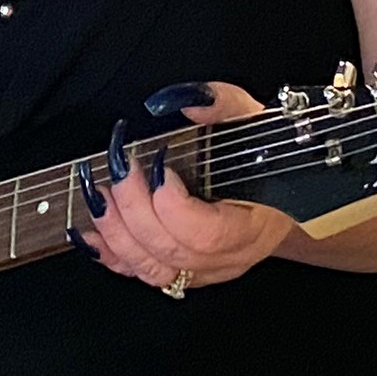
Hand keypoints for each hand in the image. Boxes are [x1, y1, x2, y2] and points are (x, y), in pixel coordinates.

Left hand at [83, 85, 292, 299]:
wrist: (286, 191)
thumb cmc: (269, 157)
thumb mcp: (253, 121)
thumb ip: (220, 106)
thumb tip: (178, 100)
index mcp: (253, 224)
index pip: (208, 234)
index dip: (174, 207)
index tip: (159, 167)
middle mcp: (228, 258)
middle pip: (172, 250)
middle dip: (134, 210)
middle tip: (119, 170)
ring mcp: (204, 271)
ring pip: (153, 270)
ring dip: (117, 233)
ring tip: (100, 196)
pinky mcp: (183, 273)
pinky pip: (142, 274)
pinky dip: (110, 255)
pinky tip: (90, 233)